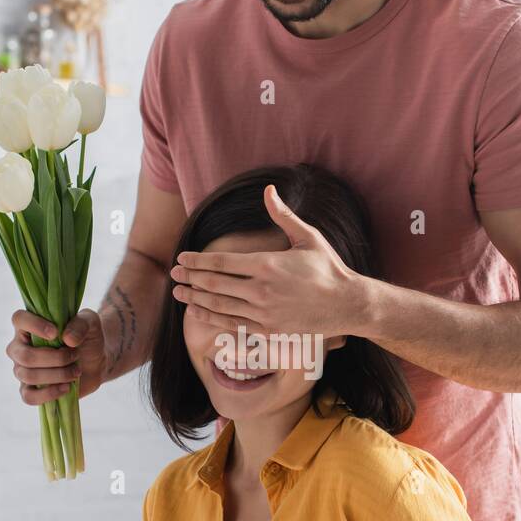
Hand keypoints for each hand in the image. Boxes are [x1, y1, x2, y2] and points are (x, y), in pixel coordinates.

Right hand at [6, 308, 107, 404]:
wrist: (96, 362)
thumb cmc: (87, 337)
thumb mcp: (90, 323)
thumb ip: (81, 324)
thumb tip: (68, 339)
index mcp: (29, 325)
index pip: (19, 319)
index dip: (34, 325)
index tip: (55, 333)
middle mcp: (20, 347)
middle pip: (25, 356)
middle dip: (55, 358)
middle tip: (75, 355)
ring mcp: (22, 370)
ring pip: (28, 376)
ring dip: (58, 375)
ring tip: (76, 371)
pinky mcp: (30, 390)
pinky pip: (28, 396)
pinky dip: (49, 394)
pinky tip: (66, 388)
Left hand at [169, 184, 365, 337]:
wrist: (347, 304)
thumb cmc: (328, 268)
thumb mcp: (308, 237)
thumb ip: (283, 215)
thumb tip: (269, 190)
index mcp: (267, 264)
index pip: (222, 262)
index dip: (197, 261)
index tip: (182, 258)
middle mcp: (262, 290)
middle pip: (215, 284)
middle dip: (190, 279)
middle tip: (173, 274)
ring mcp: (264, 313)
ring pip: (220, 306)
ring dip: (195, 300)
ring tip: (178, 294)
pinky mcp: (268, 330)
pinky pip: (233, 324)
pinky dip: (212, 318)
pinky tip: (199, 313)